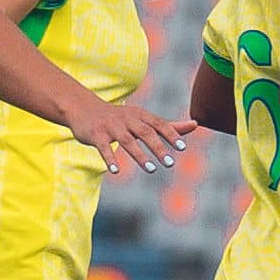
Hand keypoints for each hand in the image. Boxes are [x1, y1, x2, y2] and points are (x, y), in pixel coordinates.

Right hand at [67, 98, 197, 176]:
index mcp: (140, 115)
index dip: (170, 134)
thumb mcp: (143, 119)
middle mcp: (127, 119)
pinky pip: (104, 148)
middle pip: (145, 132)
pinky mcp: (96, 135)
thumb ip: (169, 125)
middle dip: (158, 147)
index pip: (159, 124)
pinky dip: (110, 159)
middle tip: (170, 163)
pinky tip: (116, 171)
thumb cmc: (119, 117)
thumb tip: (196, 124)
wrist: (83, 108)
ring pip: (127, 141)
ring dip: (139, 155)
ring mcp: (111, 127)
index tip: (182, 148)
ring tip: (151, 170)